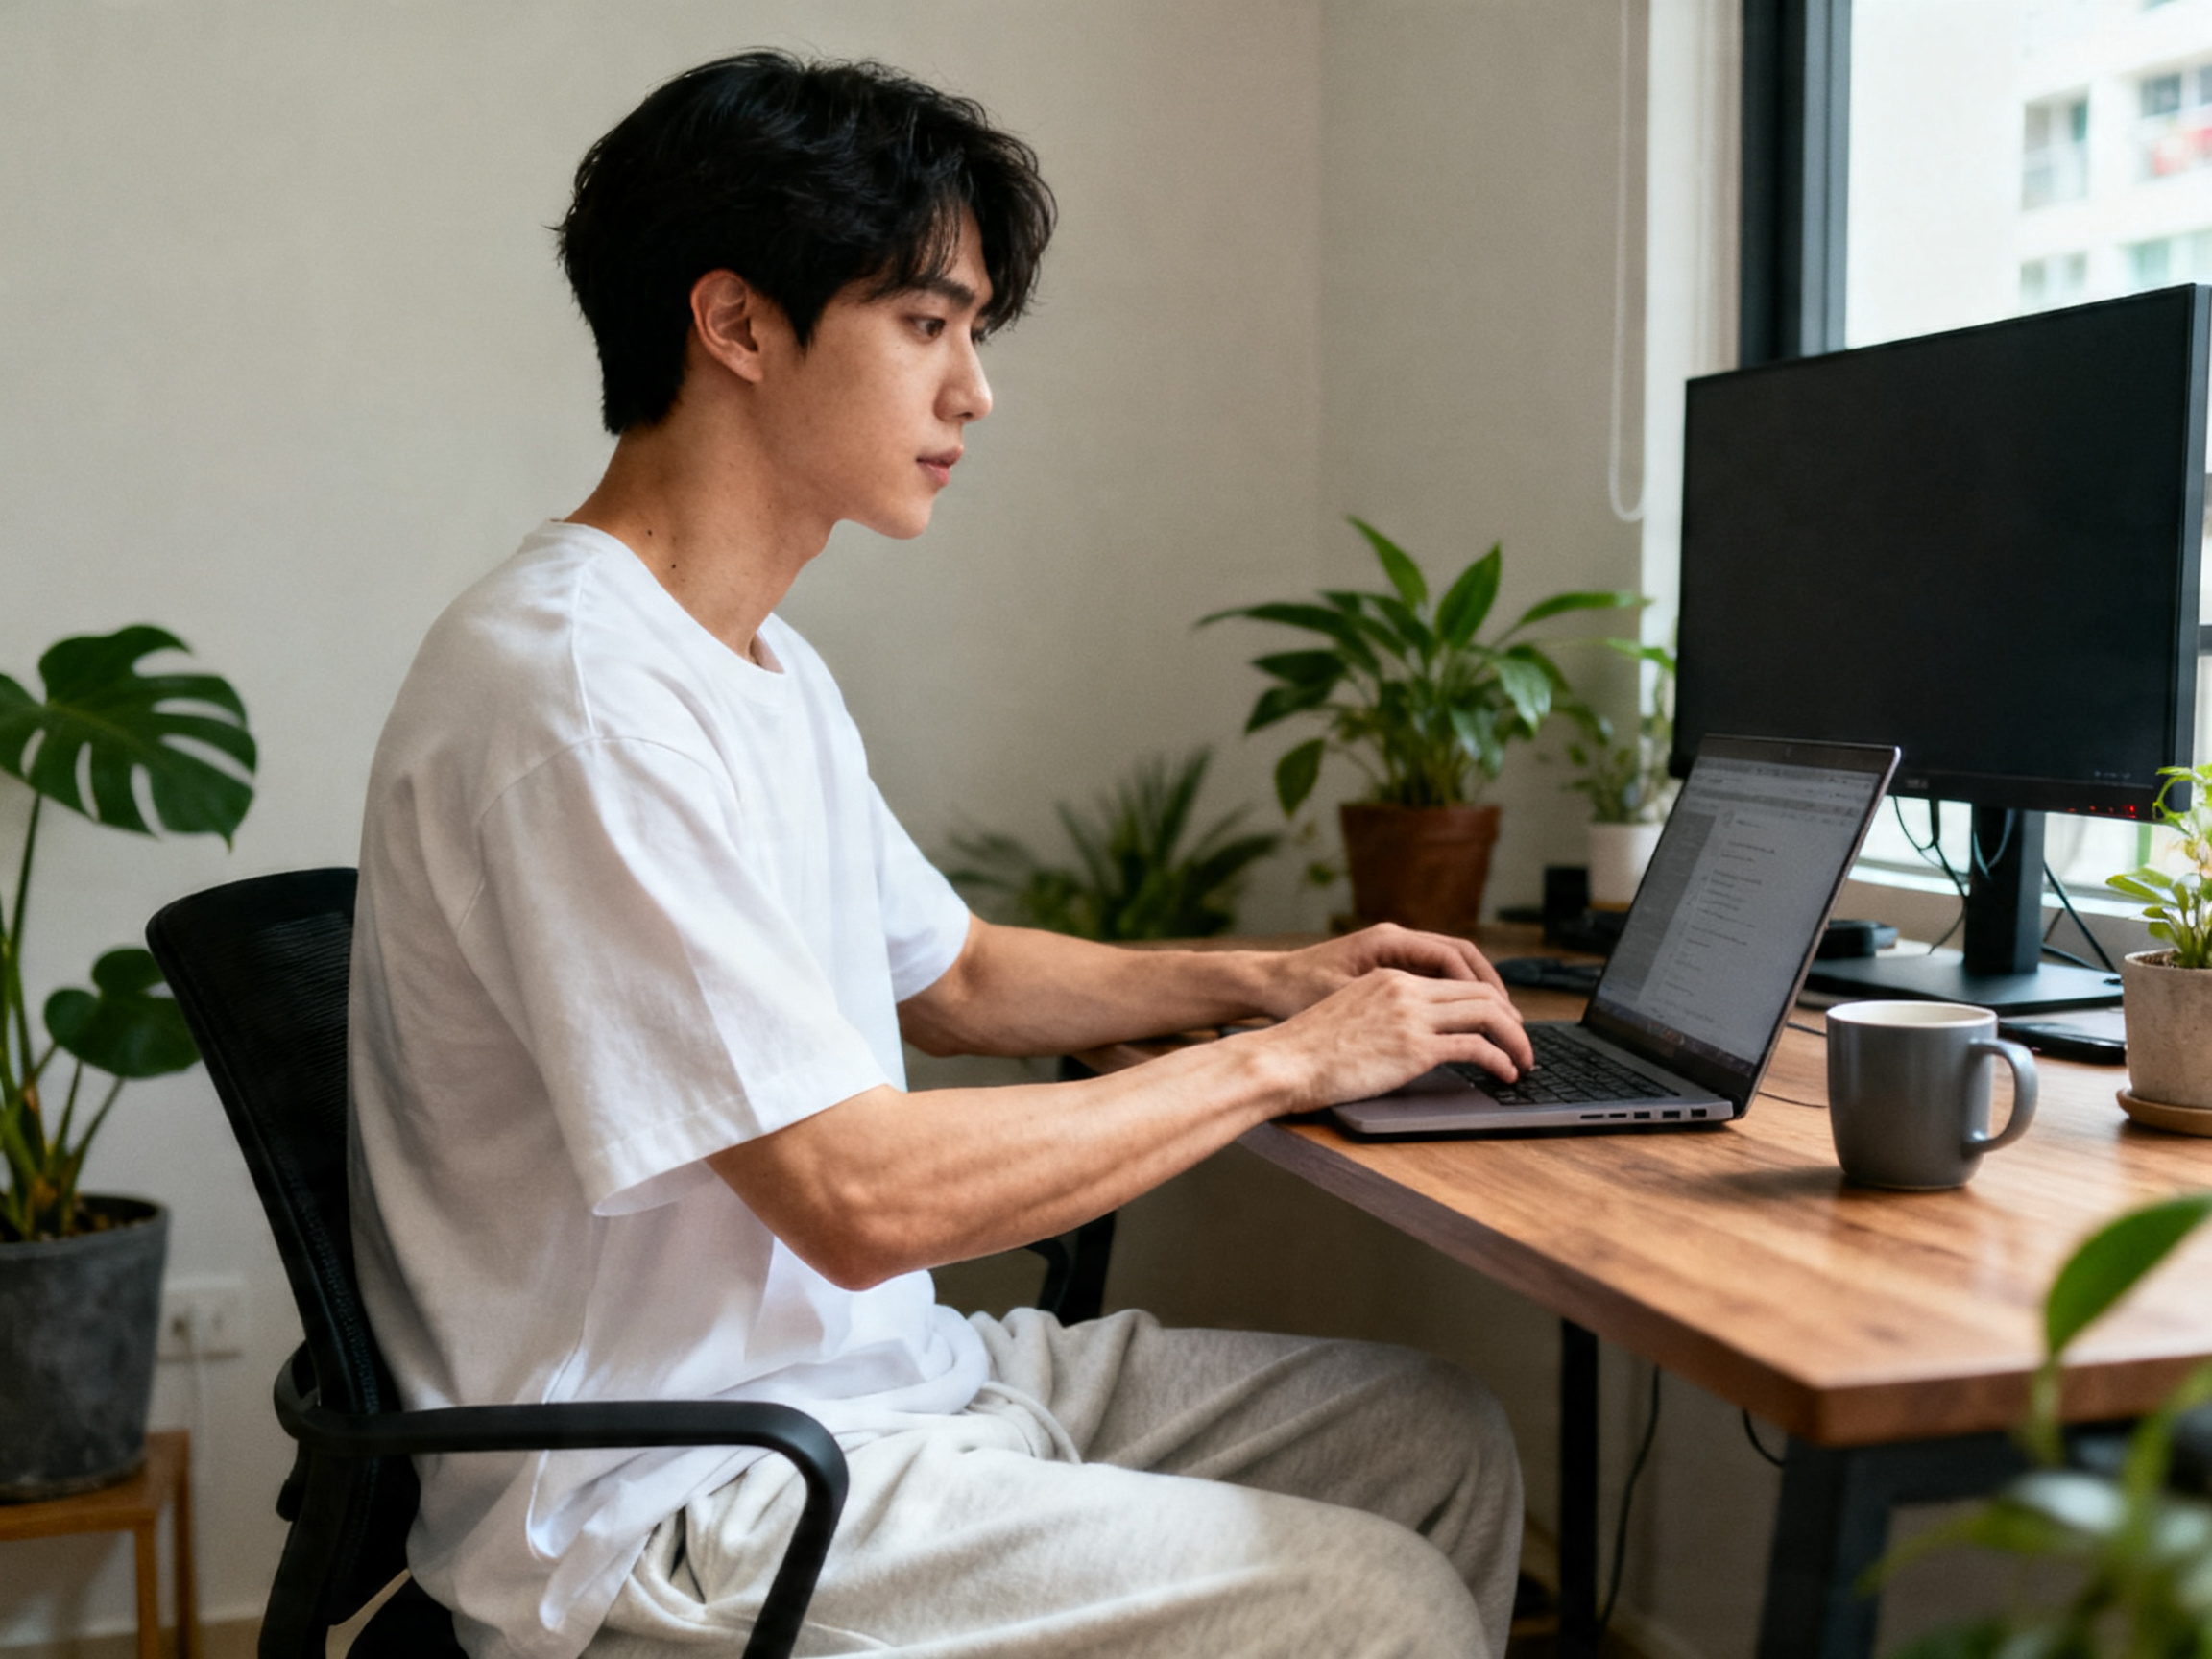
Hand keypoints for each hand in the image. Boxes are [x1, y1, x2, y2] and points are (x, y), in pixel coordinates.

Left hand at [1254, 922, 1508, 1020]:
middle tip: (1514, 1023)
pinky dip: (1452, 999)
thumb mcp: (1343, 996)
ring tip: (1499, 1026)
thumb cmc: (1296, 989)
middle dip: (1490, 990)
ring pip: (1448, 971)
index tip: (1502, 1013)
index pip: (1452, 956)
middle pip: (1460, 960)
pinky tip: (1464, 1024)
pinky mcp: (1385, 972)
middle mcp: (1395, 942)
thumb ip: (1389, 1002)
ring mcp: (1391, 956)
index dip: (1482, 985)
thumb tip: (1433, 1016)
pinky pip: (1431, 981)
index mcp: (1389, 941)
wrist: (1265, 983)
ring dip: (1474, 995)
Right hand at [1255, 966, 1531, 1112]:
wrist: (1283, 1059)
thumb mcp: (1348, 1014)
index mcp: (1389, 977)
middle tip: (1523, 1040)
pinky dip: (1501, 1059)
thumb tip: (1401, 1037)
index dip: (1488, 999)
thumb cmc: (1304, 1048)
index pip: (1454, 979)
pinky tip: (1507, 1073)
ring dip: (1515, 1038)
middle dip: (1511, 1017)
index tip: (1500, 1021)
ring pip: (1488, 1014)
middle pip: (1481, 991)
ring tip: (1525, 1060)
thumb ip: (1380, 1013)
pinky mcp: (1415, 1048)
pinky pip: (1476, 1047)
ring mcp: (1412, 1016)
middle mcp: (1406, 989)